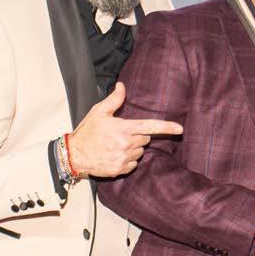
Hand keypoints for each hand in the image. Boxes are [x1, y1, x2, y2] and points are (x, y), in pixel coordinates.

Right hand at [68, 82, 182, 177]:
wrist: (74, 154)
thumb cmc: (87, 131)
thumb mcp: (98, 112)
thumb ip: (114, 99)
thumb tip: (122, 86)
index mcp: (123, 129)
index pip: (150, 127)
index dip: (167, 127)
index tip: (180, 129)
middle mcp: (126, 144)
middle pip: (145, 139)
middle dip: (138, 136)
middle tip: (121, 134)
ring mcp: (123, 158)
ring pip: (140, 152)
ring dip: (133, 148)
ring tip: (116, 145)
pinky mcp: (120, 169)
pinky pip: (133, 163)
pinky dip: (127, 159)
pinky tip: (115, 155)